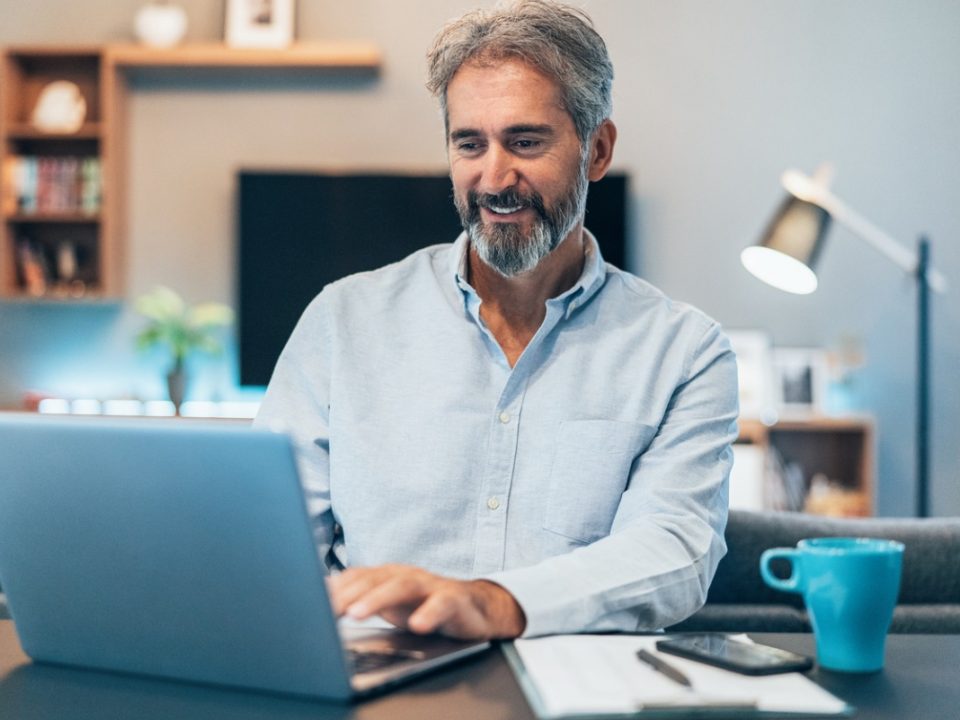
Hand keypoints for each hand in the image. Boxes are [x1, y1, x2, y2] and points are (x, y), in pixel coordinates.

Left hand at [327, 564, 525, 639]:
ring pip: (401, 587)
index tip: (310, 604)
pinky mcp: (453, 599)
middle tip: (329, 612)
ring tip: (357, 614)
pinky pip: (441, 604)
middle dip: (349, 595)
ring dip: (377, 599)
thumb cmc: (423, 605)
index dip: (333, 590)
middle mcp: (405, 575)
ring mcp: (430, 585)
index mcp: (387, 575)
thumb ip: (358, 598)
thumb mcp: (387, 603)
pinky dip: (429, 613)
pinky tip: (418, 625)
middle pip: (373, 579)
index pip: (355, 578)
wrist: (472, 607)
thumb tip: (319, 598)